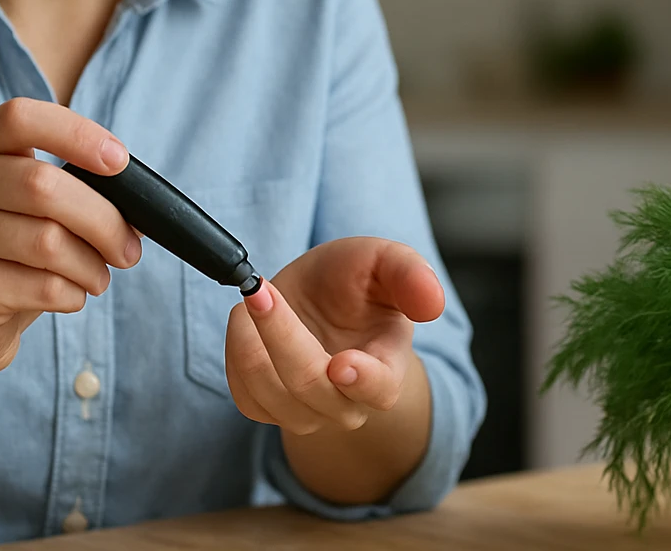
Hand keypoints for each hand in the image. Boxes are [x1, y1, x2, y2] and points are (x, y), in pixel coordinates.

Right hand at [0, 98, 140, 379]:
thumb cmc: (16, 249)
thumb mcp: (43, 207)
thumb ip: (84, 191)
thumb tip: (145, 204)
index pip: (20, 118)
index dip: (75, 134)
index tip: (119, 162)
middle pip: (42, 185)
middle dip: (103, 220)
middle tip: (129, 250)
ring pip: (46, 241)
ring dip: (91, 265)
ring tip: (98, 276)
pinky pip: (41, 286)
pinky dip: (73, 293)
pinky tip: (70, 295)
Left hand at [224, 237, 444, 434]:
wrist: (320, 296)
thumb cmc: (357, 281)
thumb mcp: (386, 261)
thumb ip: (410, 276)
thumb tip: (433, 303)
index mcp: (387, 367)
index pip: (380, 391)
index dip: (364, 382)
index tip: (342, 364)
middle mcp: (347, 400)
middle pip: (314, 388)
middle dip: (283, 336)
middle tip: (262, 290)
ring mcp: (306, 410)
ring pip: (275, 398)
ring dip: (253, 345)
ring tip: (252, 296)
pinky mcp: (267, 407)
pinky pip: (247, 397)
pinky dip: (237, 358)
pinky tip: (244, 321)